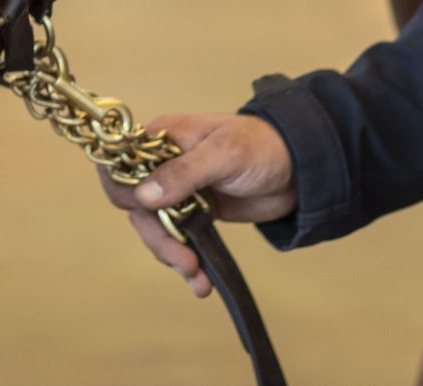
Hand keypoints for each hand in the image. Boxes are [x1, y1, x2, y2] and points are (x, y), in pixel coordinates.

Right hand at [96, 113, 295, 297]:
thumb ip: (184, 173)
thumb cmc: (262, 147)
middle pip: (136, 205)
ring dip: (172, 255)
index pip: (122, 163)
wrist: (300, 170)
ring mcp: (179, 193)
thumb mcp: (225, 154)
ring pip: (155, 229)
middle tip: (183, 259)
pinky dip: (186, 262)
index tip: (141, 214)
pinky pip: (178, 241)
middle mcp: (164, 165)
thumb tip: (143, 196)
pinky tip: (200, 282)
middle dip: (157, 236)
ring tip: (196, 276)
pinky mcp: (195, 216)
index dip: (123, 189)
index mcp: (163, 139)